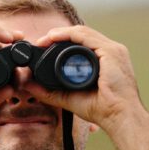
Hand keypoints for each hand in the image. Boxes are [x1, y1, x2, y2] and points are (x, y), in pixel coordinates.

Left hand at [25, 24, 145, 134]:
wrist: (120, 116)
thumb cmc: (103, 110)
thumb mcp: (70, 97)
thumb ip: (50, 92)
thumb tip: (29, 85)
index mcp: (106, 60)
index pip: (82, 43)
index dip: (62, 42)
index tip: (43, 48)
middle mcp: (111, 51)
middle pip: (81, 35)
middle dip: (59, 36)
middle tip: (41, 42)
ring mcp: (112, 50)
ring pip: (82, 32)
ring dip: (60, 33)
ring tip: (44, 39)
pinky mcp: (111, 51)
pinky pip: (85, 36)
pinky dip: (68, 34)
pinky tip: (54, 37)